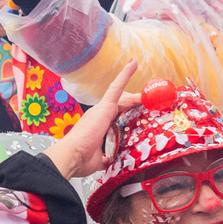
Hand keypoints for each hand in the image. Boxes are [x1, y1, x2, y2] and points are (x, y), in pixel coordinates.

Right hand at [45, 63, 139, 179]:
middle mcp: (98, 115)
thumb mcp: (99, 158)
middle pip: (120, 104)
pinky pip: (117, 87)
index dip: (125, 112)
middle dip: (133, 103)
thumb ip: (105, 156)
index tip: (134, 110)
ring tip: (149, 92)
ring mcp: (101, 109)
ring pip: (122, 98)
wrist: (72, 156)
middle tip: (147, 102)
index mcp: (96, 126)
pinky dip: (125, 75)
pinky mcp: (105, 106)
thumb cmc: (80, 159)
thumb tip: (108, 159)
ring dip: (135, 96)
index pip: (114, 116)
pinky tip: (133, 64)